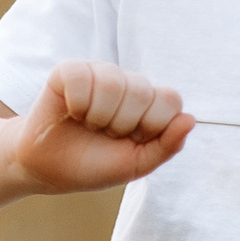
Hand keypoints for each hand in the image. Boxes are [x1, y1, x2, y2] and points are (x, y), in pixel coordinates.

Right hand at [12, 61, 192, 196]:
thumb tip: (190, 119)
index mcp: (148, 102)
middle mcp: (127, 81)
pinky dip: (77, 104)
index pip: (170, 99)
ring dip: (99, 116)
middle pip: (142, 91)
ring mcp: (99, 72)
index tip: (132, 141)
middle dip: (122, 125)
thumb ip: (166, 146)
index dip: (152, 126)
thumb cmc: (94, 164)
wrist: (49, 169)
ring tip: (90, 124)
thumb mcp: (135, 164)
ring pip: (113, 83)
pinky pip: (82, 78)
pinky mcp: (69, 71)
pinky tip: (72, 112)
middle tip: (106, 134)